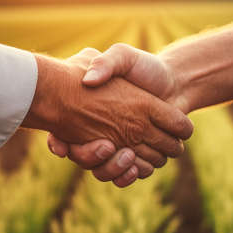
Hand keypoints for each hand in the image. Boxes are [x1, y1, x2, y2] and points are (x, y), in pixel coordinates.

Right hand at [23, 47, 192, 186]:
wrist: (174, 83)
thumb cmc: (145, 68)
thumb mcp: (123, 57)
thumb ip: (105, 62)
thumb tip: (88, 80)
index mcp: (88, 112)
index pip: (61, 133)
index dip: (57, 141)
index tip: (63, 145)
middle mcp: (98, 133)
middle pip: (82, 158)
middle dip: (91, 157)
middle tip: (107, 146)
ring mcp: (118, 148)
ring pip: (104, 171)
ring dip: (114, 167)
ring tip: (128, 155)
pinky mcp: (137, 159)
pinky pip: (126, 176)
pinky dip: (130, 174)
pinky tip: (136, 165)